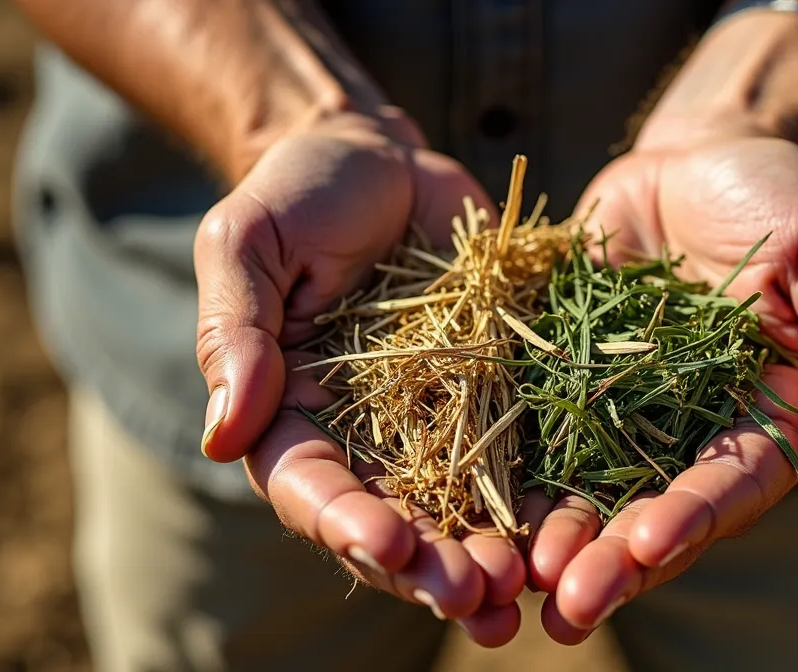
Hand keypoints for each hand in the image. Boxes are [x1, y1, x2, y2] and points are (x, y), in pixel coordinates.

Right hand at [194, 111, 523, 645]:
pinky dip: (543, 498)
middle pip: (392, 520)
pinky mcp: (496, 394)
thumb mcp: (247, 245)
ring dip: (491, 555)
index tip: (386, 544)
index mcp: (290, 416)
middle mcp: (363, 437)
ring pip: (461, 507)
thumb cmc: (296, 195)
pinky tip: (574, 531)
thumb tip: (223, 436)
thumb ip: (236, 334)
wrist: (380, 159)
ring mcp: (434, 422)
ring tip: (527, 589)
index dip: (346, 522)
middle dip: (429, 565)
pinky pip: (521, 453)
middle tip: (475, 597)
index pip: (311, 487)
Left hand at [523, 136, 797, 642]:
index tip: (649, 545)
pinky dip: (502, 470)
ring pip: (584, 487)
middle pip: (651, 508)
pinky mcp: (561, 377)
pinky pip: (529, 427)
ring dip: (550, 537)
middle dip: (612, 560)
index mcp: (762, 418)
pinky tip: (465, 509)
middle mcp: (688, 432)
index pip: (733, 484)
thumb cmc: (783, 201)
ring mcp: (619, 409)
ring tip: (512, 580)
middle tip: (568, 604)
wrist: (698, 157)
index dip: (692, 518)